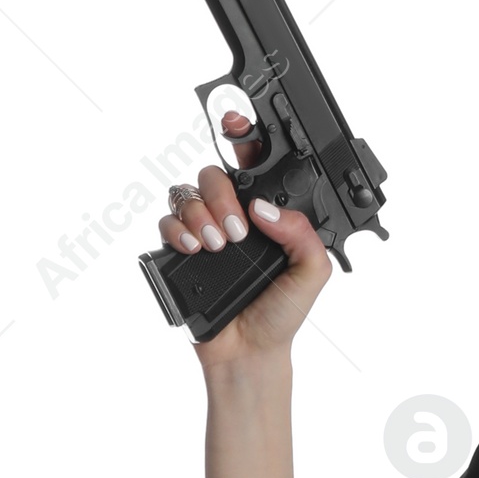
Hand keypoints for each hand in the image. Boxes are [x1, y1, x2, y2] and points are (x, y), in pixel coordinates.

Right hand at [155, 109, 331, 364]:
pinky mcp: (181, 251)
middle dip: (222, 194)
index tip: (236, 124)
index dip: (243, 136)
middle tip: (238, 232)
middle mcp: (232, 215)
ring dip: (200, 213)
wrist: (250, 353)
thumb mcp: (312, 273)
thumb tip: (266, 207)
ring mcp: (204, 231)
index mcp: (265, 213)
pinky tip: (195, 249)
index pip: (252, 163)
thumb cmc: (281, 315)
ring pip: (187, 192)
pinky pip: (166, 221)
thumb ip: (303, 234)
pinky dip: (178, 229)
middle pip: (214, 173)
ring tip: (218, 246)